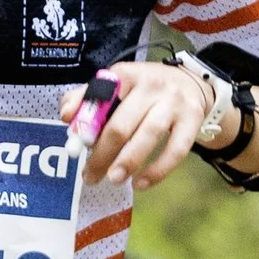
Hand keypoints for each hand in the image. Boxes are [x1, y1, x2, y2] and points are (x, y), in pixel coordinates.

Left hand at [60, 57, 207, 187]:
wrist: (192, 82)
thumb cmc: (145, 89)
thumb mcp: (118, 84)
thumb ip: (88, 97)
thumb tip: (66, 116)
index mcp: (127, 75)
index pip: (103, 96)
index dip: (87, 120)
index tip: (76, 143)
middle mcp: (151, 86)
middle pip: (122, 123)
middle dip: (103, 153)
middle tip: (90, 176)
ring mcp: (174, 103)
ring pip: (149, 135)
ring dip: (128, 161)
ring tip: (114, 179)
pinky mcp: (192, 121)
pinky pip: (176, 150)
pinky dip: (158, 170)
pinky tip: (141, 184)